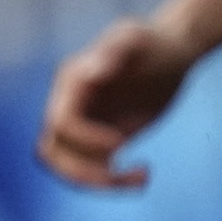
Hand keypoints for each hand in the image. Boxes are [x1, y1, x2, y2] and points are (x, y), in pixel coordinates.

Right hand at [40, 17, 195, 190]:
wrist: (170, 54)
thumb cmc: (154, 42)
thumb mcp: (136, 38)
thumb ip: (114, 50)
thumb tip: (90, 75)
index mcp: (71, 84)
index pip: (59, 122)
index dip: (84, 139)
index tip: (121, 143)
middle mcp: (69, 106)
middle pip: (51, 152)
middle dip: (81, 171)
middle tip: (118, 176)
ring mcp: (82, 126)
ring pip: (67, 168)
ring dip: (98, 182)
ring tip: (142, 178)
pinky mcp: (98, 142)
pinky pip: (93, 171)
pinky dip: (115, 181)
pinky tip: (144, 174)